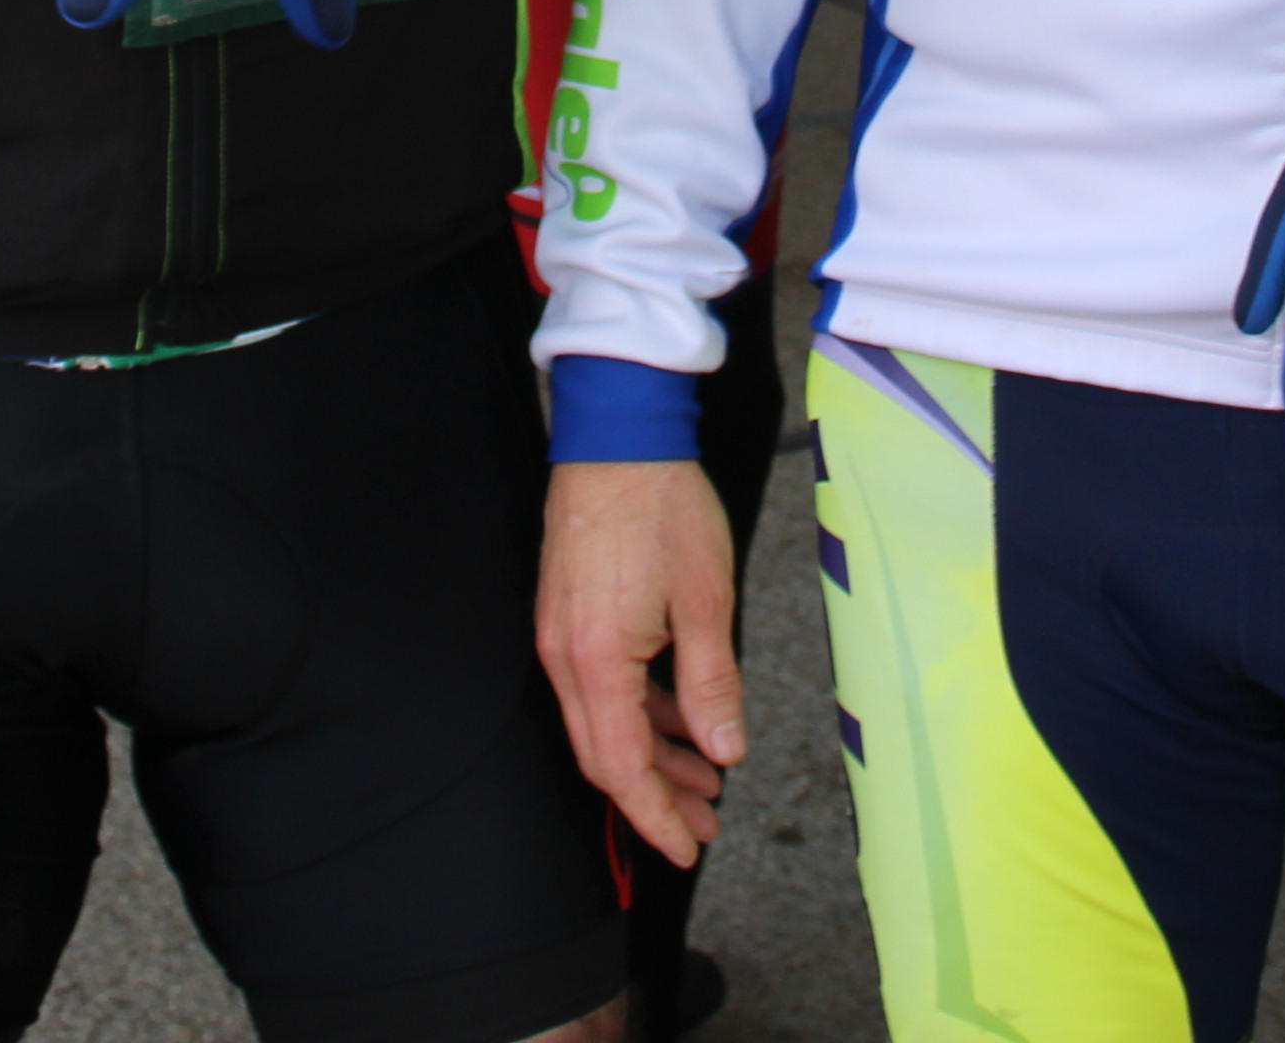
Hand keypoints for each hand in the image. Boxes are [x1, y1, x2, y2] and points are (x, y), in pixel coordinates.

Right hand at [536, 457, 740, 868]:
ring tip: (707, 778)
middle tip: (705, 826)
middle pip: (605, 755)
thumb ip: (712, 685)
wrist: (618, 435)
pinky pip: (600, 687)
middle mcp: (565, 657)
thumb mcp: (706, 600)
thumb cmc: (662, 505)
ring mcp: (561, 636)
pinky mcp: (568, 616)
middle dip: (656, 798)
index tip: (687, 849)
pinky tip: (679, 719)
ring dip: (653, 756)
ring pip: (603, 723)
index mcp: (597, 660)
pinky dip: (639, 713)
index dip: (655, 816)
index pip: (622, 766)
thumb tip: (724, 751)